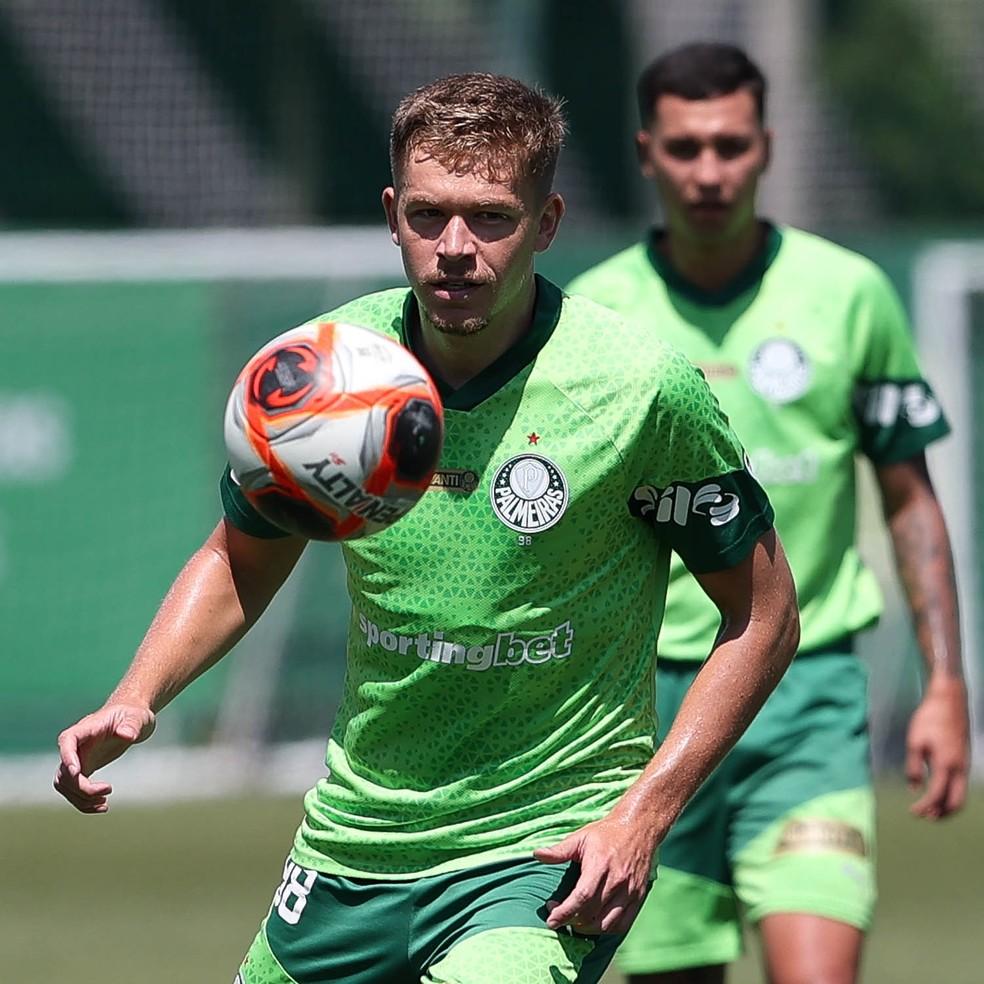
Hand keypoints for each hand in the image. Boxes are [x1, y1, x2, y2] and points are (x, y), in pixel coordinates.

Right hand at [54, 703, 155, 812]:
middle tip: (108, 790)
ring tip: (104, 803)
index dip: (67, 757)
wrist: (131, 718)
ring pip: (65, 784)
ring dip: (80, 799)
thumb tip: (127, 735)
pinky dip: (84, 801)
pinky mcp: (84, 768)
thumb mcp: (138, 717)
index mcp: (87, 728)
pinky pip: (74, 789)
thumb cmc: (133, 715)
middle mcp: (77, 745)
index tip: (76, 772)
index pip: (68, 740)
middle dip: (81, 787)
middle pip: (64, 770)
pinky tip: (102, 805)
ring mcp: (78, 758)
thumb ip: (132, 725)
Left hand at [533, 814, 656, 934]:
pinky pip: (623, 924)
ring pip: (606, 924)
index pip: (582, 897)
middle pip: (591, 913)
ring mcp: (630, 892)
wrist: (638, 828)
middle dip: (570, 920)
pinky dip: (606, 929)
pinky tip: (594, 923)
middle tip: (557, 914)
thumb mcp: (581, 837)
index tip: (551, 919)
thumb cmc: (606, 833)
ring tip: (573, 921)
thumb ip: (559, 850)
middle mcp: (617, 881)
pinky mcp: (638, 898)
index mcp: (600, 865)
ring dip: (587, 929)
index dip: (564, 912)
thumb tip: (537, 854)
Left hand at [905, 678, 969, 819]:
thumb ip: (914, 768)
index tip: (912, 812)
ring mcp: (964, 765)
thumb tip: (914, 789)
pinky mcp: (964, 760)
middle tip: (925, 817)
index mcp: (945, 764)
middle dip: (941, 813)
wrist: (949, 701)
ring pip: (961, 795)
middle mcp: (959, 768)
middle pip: (956, 802)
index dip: (924, 806)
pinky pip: (961, 785)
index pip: (936, 794)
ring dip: (947, 806)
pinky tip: (938, 792)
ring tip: (931, 810)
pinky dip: (951, 794)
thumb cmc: (929, 719)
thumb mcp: (915, 742)